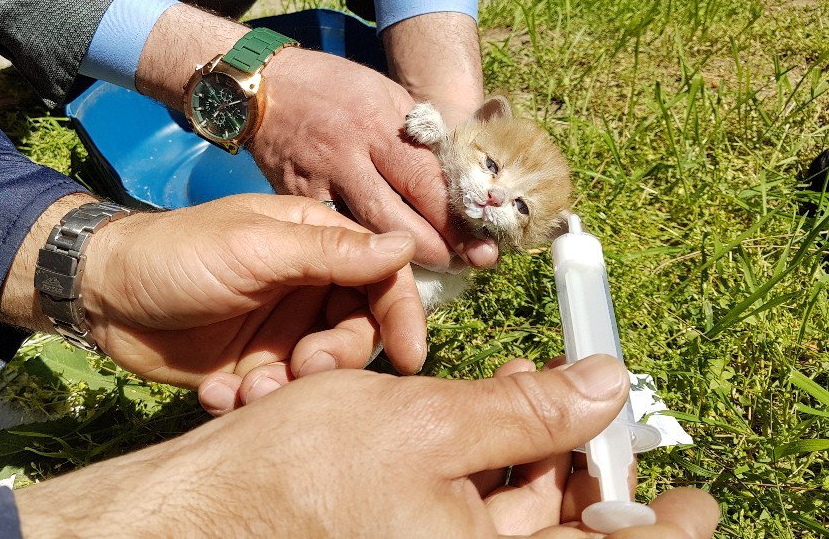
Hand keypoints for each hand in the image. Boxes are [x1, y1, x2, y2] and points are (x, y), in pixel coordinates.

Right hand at [13, 355, 719, 537]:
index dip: (653, 527)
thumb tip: (605, 386)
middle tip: (592, 398)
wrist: (208, 501)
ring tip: (534, 378)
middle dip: (582, 457)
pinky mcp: (406, 528)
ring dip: (533, 440)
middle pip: (558, 526)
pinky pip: (472, 499)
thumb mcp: (430, 428)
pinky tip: (487, 396)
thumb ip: (528, 414)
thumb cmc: (306, 472)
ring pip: (515, 505)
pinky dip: (489, 449)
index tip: (692, 501)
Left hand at [78, 194, 426, 390]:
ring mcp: (279, 329)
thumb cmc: (178, 254)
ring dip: (291, 388)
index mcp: (314, 244)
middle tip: (302, 368)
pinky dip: (252, 401)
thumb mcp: (255, 249)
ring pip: (320, 372)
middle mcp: (305, 287)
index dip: (402, 313)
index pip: (380, 276)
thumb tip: (405, 244)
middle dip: (337, 358)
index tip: (411, 354)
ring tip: (248, 388)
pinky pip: (277, 395)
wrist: (102, 295)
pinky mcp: (251, 367)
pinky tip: (217, 392)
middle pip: (357, 331)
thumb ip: (330, 252)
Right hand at [133, 4, 496, 270]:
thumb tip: (465, 174)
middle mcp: (350, 154)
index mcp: (381, 123)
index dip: (458, 218)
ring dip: (400, 261)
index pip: (428, 181)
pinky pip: (329, 232)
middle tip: (464, 265)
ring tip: (429, 272)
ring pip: (363, 234)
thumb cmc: (335, 87)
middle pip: (400, 218)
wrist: (264, 84)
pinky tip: (373, 266)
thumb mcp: (387, 95)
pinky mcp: (293, 198)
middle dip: (437, 248)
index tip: (483, 242)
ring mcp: (318, 180)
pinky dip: (354, 252)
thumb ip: (421, 136)